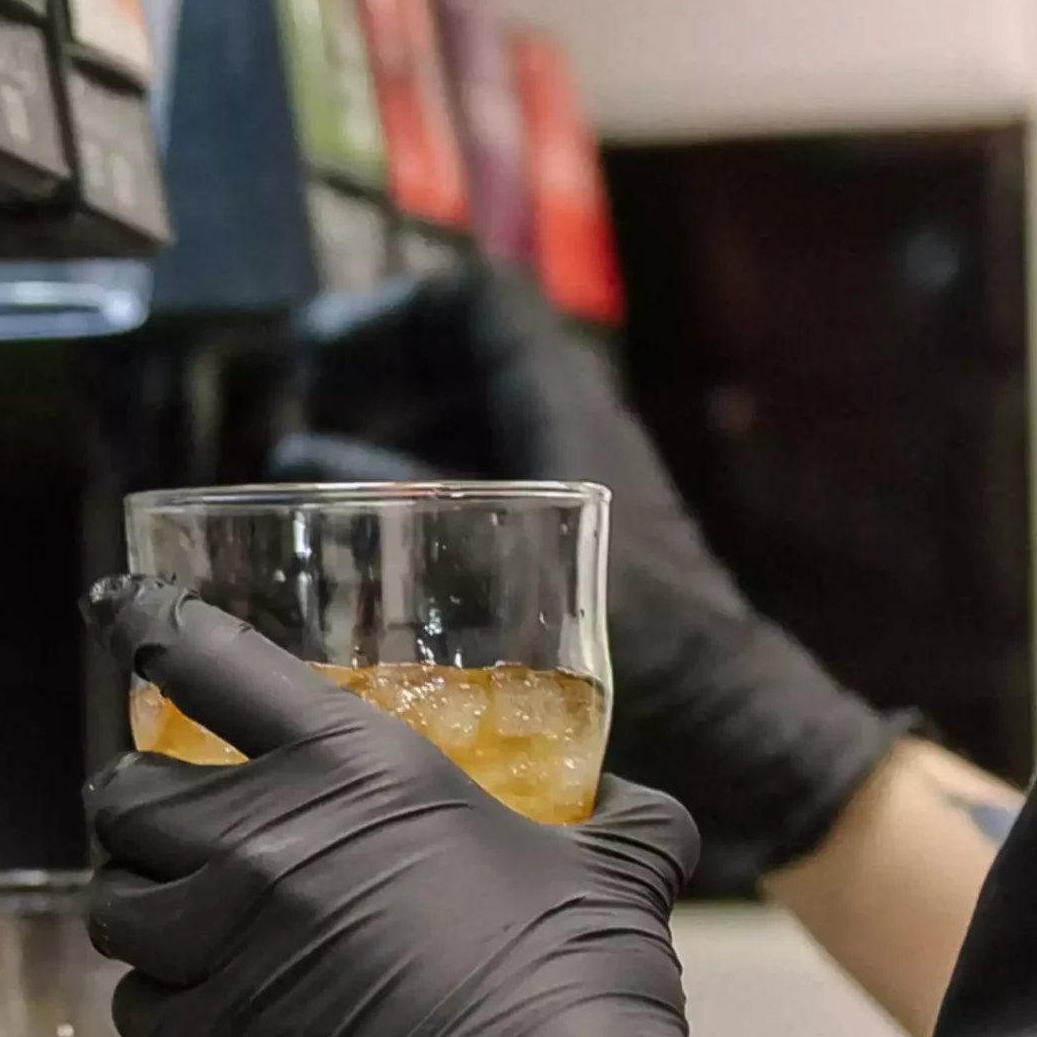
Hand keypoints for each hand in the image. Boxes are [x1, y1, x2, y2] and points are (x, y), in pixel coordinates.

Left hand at [84, 577, 746, 1036]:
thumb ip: (620, 816)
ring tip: (164, 905)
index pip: (206, 660)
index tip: (123, 615)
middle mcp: (265, 839)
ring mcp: (225, 941)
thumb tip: (638, 804)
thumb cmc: (580, 987)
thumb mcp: (614, 868)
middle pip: (126, 791)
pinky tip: (187, 998)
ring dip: (132, 897)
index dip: (147, 625)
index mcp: (355, 765)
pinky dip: (150, 995)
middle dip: (135, 796)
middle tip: (165, 810)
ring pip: (111, 899)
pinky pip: (132, 1000)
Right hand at [287, 264, 901, 893]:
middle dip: (381, 372)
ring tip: (320, 474)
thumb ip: (400, 496)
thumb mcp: (494, 562)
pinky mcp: (579, 544)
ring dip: (398, 432)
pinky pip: (491, 484)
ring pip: (477, 422)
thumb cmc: (633, 646)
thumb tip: (304, 451)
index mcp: (568, 413)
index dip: (390, 312)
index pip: (478, 307)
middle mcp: (577, 432)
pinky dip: (425, 492)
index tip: (318, 354)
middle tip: (306, 411)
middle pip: (469, 358)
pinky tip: (374, 545)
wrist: (732, 730)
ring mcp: (581, 486)